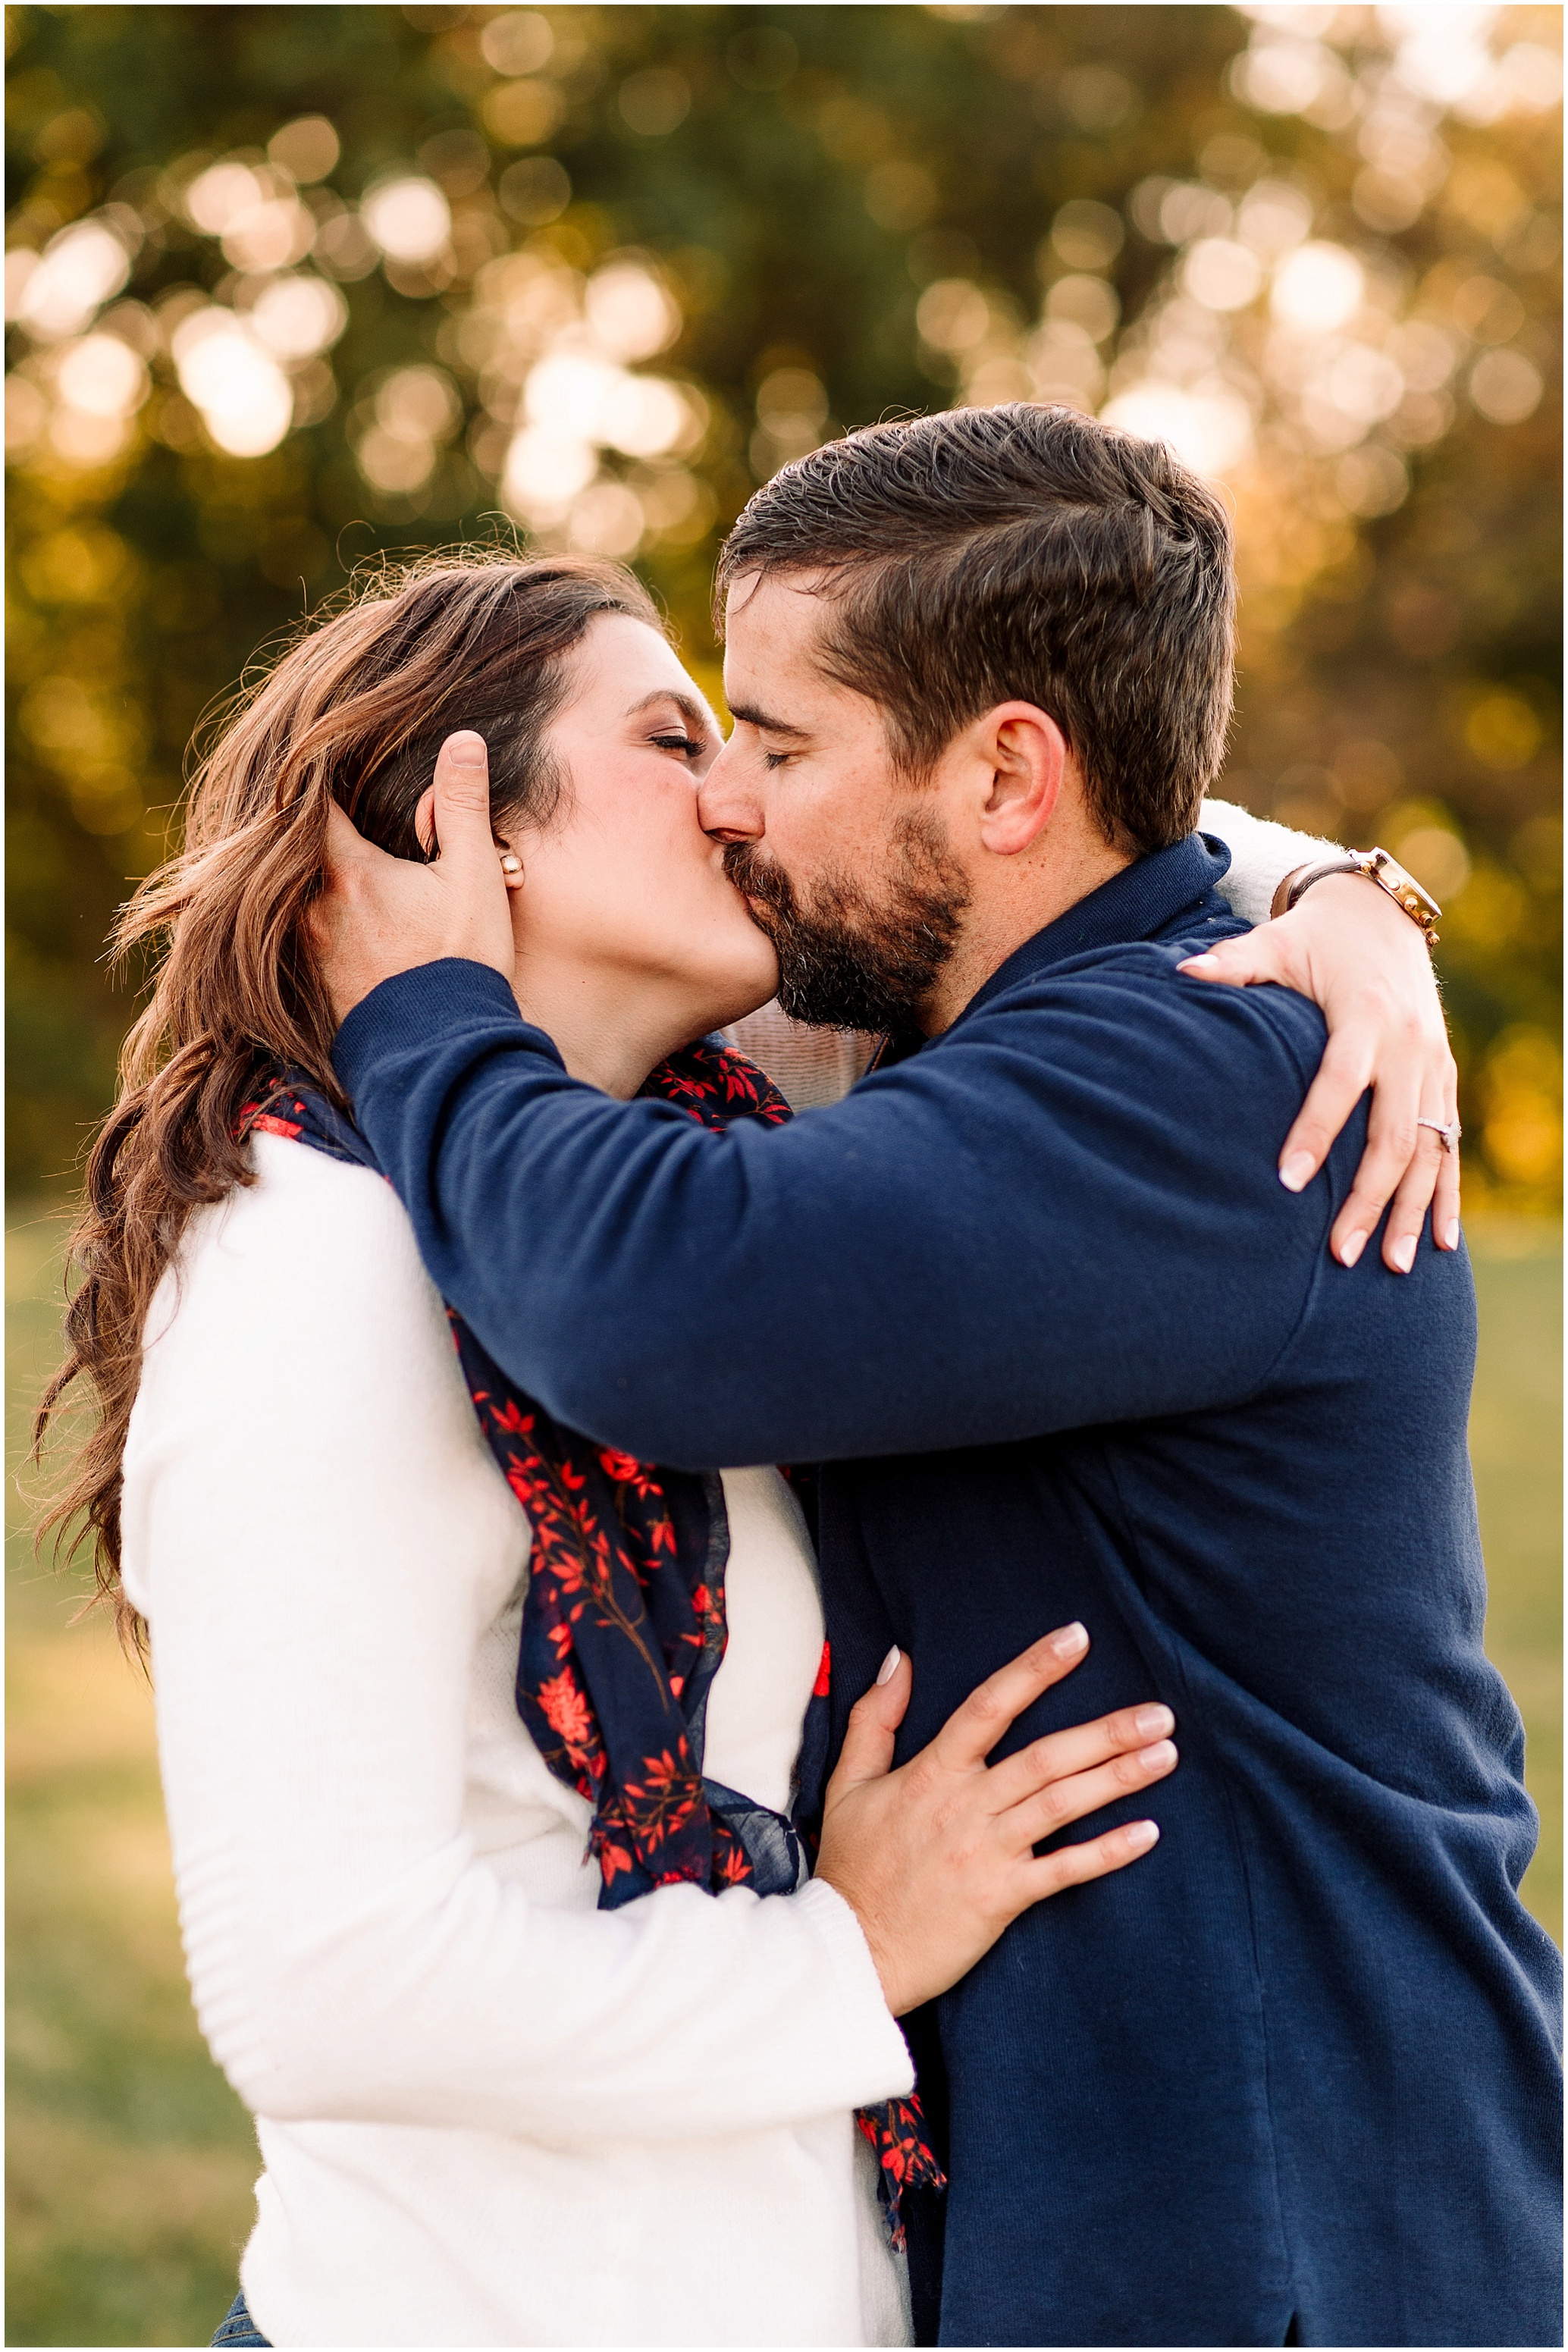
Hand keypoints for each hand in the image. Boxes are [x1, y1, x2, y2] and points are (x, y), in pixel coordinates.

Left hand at [306, 731, 516, 1023]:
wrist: (442, 1053)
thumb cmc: (461, 963)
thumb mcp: (474, 877)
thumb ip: (462, 807)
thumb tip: (462, 741)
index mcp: (348, 872)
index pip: (313, 805)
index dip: (317, 776)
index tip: (324, 759)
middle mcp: (314, 907)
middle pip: (299, 850)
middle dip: (314, 829)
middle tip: (327, 809)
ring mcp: (309, 949)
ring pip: (299, 894)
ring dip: (313, 877)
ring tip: (332, 863)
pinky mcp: (315, 984)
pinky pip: (304, 934)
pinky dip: (316, 917)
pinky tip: (340, 919)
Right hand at [814, 1623, 1173, 2017]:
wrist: (851, 1949)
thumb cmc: (852, 1866)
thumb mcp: (848, 1782)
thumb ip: (873, 1718)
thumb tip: (898, 1658)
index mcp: (932, 1772)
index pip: (989, 1705)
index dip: (1033, 1669)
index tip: (1076, 1638)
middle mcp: (965, 1805)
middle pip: (1045, 1756)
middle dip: (1106, 1731)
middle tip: (1160, 1713)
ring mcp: (987, 1852)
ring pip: (1061, 1804)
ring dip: (1117, 1778)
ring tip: (1165, 1755)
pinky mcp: (1002, 1898)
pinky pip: (1063, 1870)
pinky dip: (1107, 1852)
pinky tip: (1147, 1833)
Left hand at [1178, 873, 1458, 1273]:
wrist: (1381, 915)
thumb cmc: (1314, 938)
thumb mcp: (1275, 943)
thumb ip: (1232, 964)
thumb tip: (1182, 971)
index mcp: (1365, 1017)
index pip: (1338, 1084)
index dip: (1314, 1133)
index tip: (1287, 1182)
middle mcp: (1408, 1046)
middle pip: (1393, 1135)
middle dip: (1369, 1198)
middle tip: (1341, 1253)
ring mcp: (1432, 1065)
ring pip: (1430, 1150)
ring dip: (1411, 1209)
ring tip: (1390, 1266)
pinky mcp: (1444, 1077)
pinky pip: (1451, 1143)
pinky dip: (1446, 1193)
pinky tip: (1439, 1241)